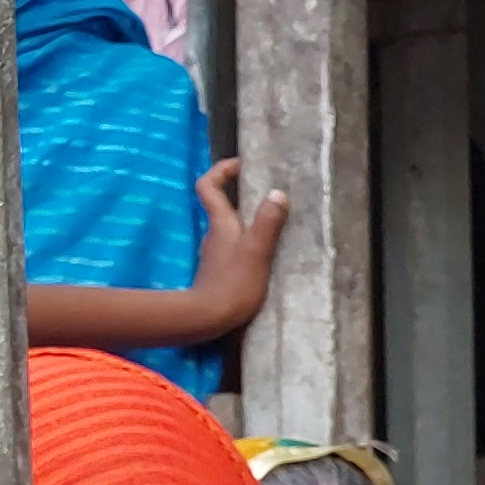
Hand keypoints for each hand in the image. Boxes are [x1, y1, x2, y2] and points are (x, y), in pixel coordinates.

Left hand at [186, 160, 293, 338]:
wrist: (208, 318)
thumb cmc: (233, 284)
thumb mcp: (257, 251)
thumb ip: (267, 223)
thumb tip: (277, 193)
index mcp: (220, 223)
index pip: (208, 186)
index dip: (221, 171)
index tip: (242, 165)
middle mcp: (214, 234)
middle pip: (221, 205)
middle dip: (240, 194)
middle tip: (267, 192)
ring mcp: (216, 254)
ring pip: (229, 227)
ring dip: (248, 220)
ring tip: (274, 222)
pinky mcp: (221, 271)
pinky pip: (235, 246)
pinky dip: (248, 242)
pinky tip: (266, 253)